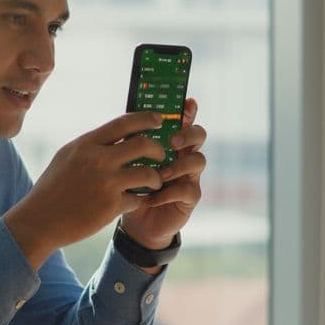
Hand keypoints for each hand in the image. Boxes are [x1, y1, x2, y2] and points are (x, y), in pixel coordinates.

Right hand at [4, 111, 166, 269]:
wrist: (39, 220)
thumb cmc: (52, 188)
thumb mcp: (67, 157)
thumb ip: (91, 146)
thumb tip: (116, 134)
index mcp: (87, 144)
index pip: (124, 122)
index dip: (146, 118)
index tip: (158, 120)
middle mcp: (98, 160)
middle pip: (144, 144)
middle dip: (159, 150)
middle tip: (161, 156)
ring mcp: (106, 183)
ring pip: (148, 174)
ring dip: (156, 178)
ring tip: (154, 182)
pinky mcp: (111, 206)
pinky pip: (138, 199)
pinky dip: (139, 200)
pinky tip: (134, 201)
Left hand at [118, 97, 206, 261]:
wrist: (134, 221)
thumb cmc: (129, 185)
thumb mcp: (126, 162)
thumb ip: (130, 143)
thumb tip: (125, 123)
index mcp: (169, 142)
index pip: (183, 120)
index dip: (188, 110)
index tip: (188, 102)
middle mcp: (183, 155)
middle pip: (199, 135)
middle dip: (188, 134)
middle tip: (172, 141)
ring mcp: (189, 176)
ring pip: (199, 160)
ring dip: (179, 165)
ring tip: (160, 175)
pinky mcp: (189, 198)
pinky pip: (188, 189)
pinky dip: (169, 192)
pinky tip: (152, 198)